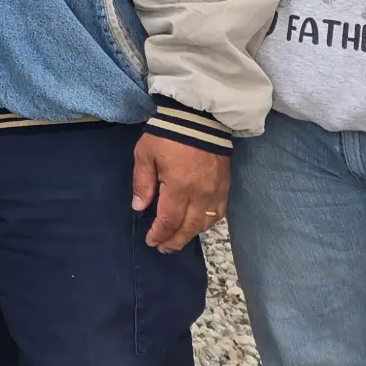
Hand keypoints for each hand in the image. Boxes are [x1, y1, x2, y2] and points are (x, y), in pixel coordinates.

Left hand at [132, 133, 229, 252]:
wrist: (199, 117)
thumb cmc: (167, 134)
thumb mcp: (145, 154)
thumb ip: (142, 183)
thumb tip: (139, 207)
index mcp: (179, 187)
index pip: (169, 220)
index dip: (160, 234)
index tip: (151, 242)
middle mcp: (200, 194)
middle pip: (189, 227)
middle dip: (175, 241)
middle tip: (164, 249)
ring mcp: (216, 191)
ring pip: (206, 223)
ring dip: (191, 234)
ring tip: (178, 239)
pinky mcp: (225, 185)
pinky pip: (220, 212)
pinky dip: (209, 223)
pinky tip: (199, 224)